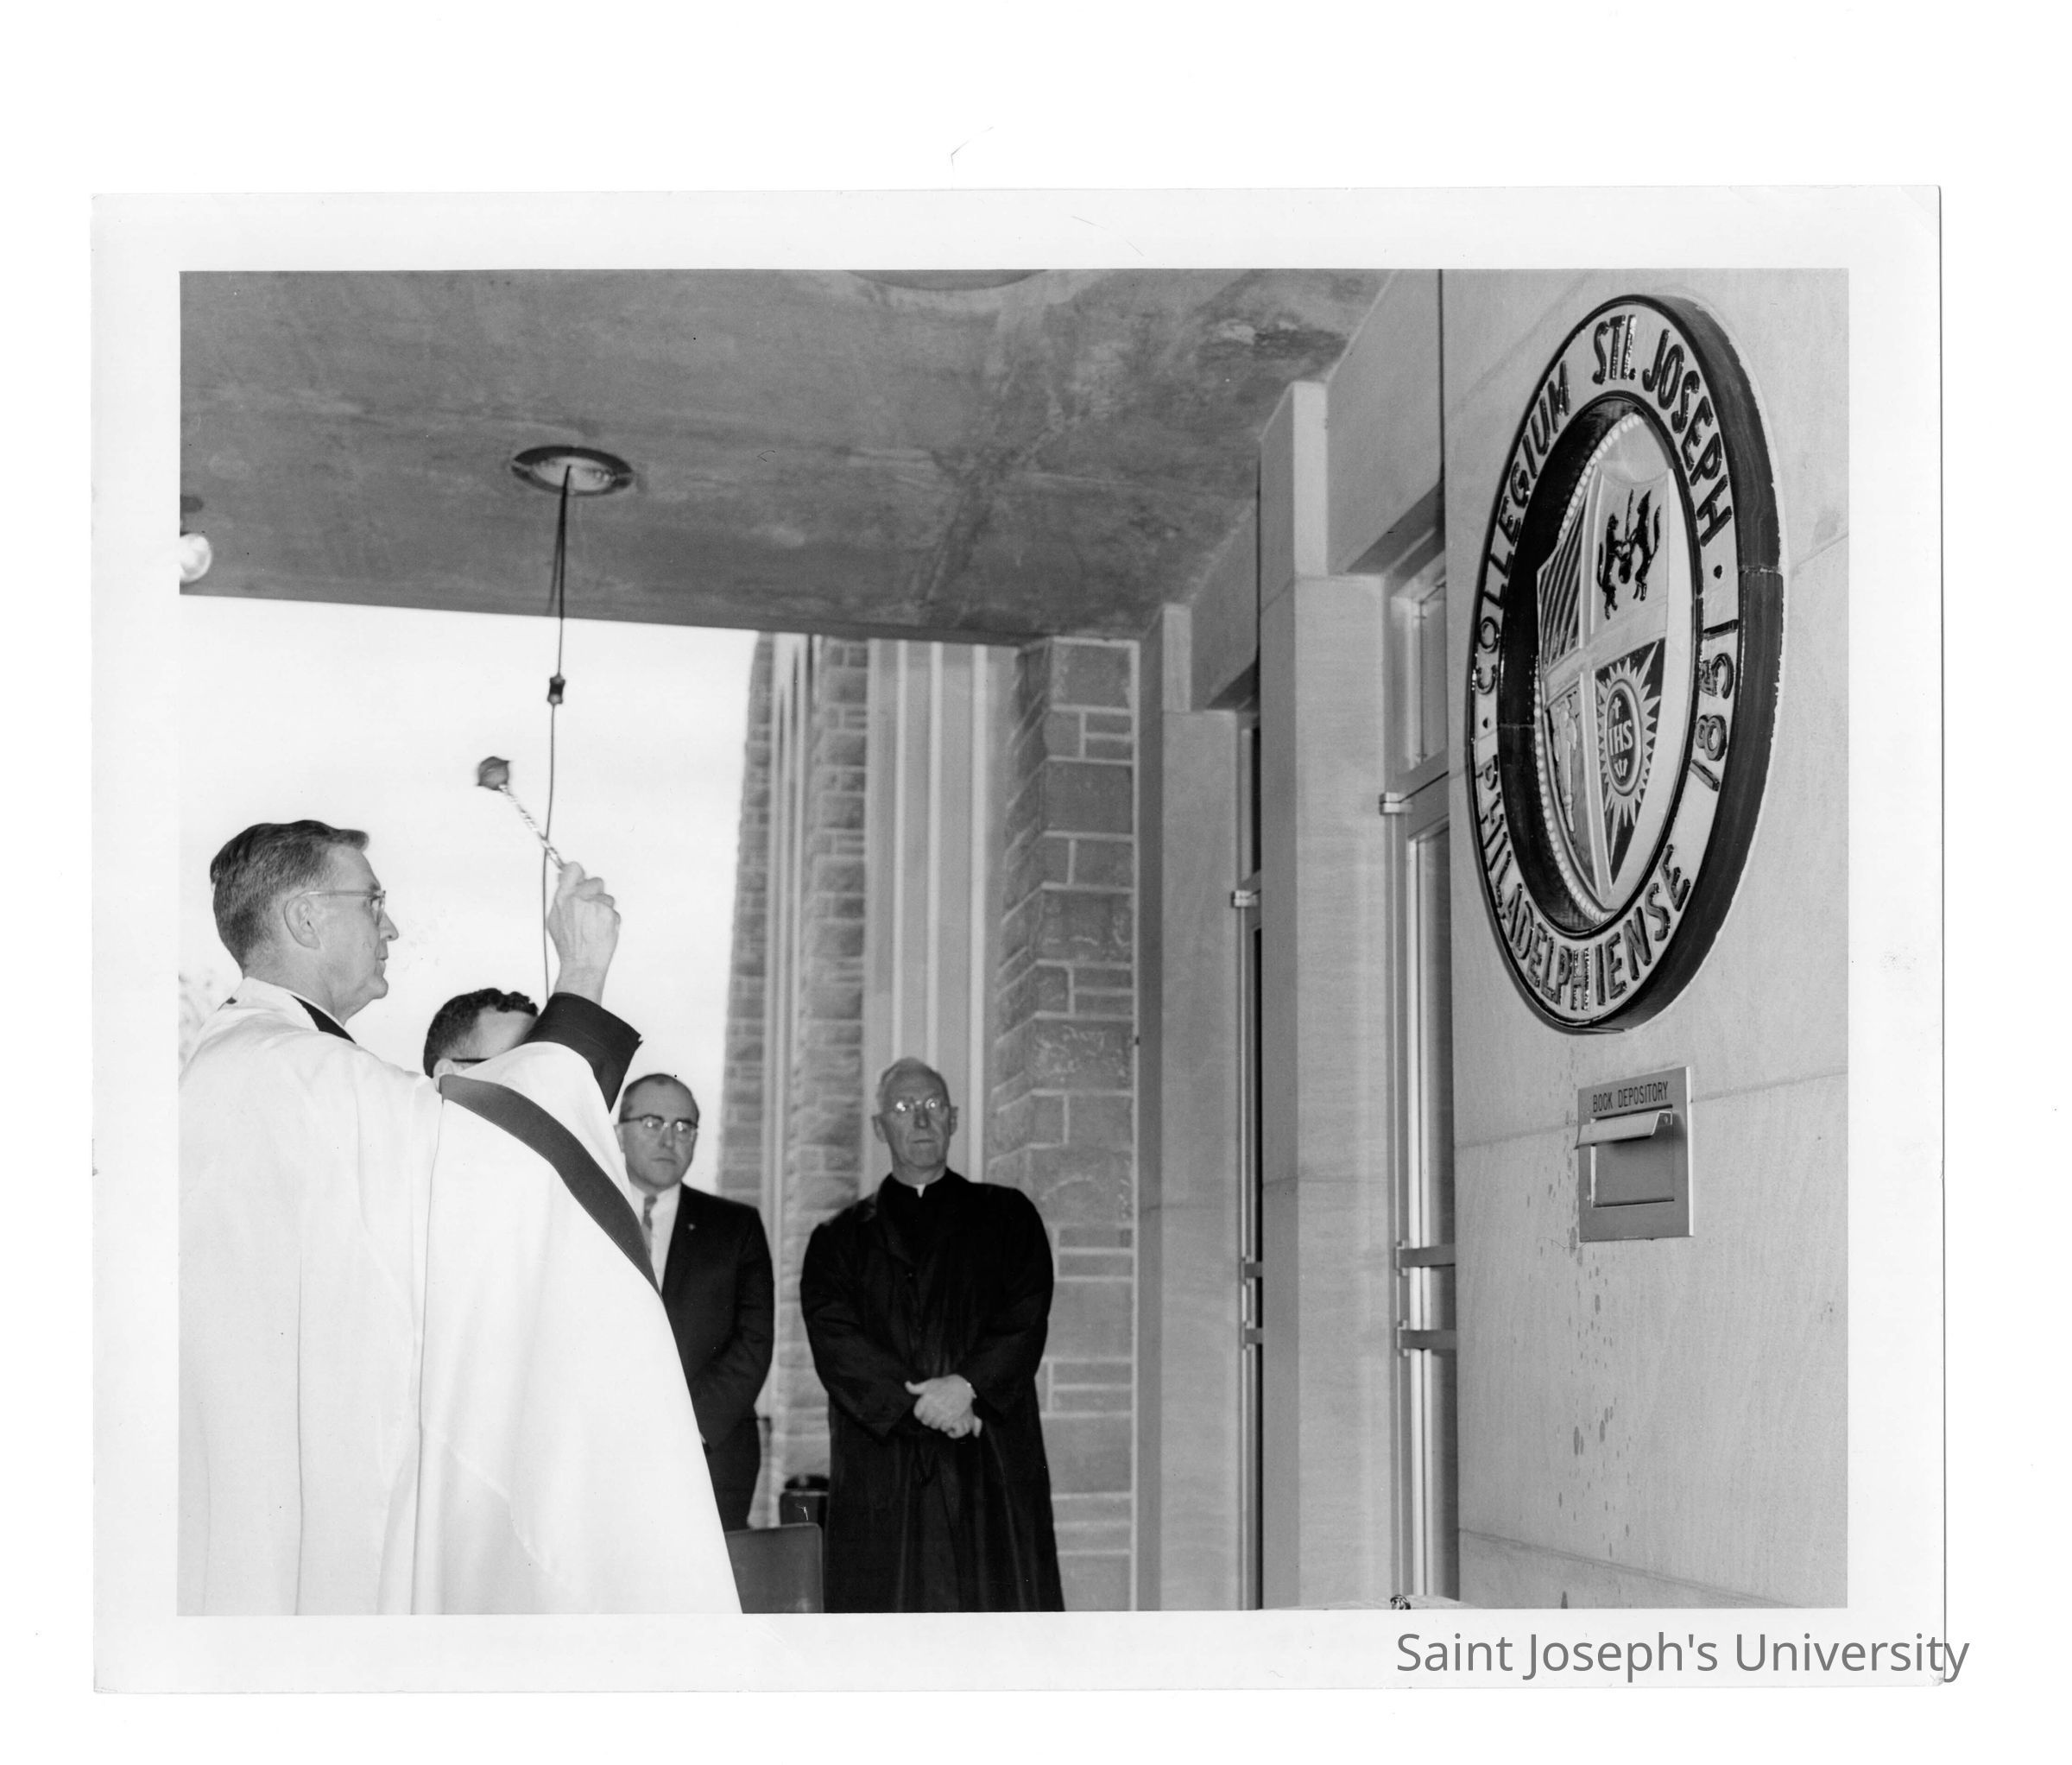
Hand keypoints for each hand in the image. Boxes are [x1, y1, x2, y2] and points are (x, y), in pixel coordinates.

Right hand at [546, 861, 618, 1001]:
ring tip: (595, 924)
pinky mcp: (609, 914)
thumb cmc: (569, 946)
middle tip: (592, 908)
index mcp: (563, 898)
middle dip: (596, 892)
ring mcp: (596, 906)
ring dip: (604, 908)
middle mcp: (579, 899)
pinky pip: (614, 911)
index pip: (573, 870)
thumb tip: (566, 882)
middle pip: (595, 881)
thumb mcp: (555, 919)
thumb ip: (562, 898)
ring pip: (607, 898)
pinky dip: (611, 920)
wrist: (582, 963)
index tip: (581, 876)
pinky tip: (601, 930)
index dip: (579, 872)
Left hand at [905, 1375, 976, 1435]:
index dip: (920, 1414)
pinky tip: (946, 1420)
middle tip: (933, 1416)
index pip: (917, 1414)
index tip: (925, 1412)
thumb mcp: (929, 1383)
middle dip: (928, 1420)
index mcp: (927, 1397)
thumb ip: (916, 1387)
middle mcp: (935, 1405)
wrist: (962, 1386)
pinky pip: (944, 1428)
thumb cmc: (944, 1385)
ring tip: (940, 1418)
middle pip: (926, 1421)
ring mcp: (944, 1411)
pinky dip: (944, 1427)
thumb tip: (906, 1384)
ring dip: (936, 1424)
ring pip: (935, 1426)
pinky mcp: (953, 1417)